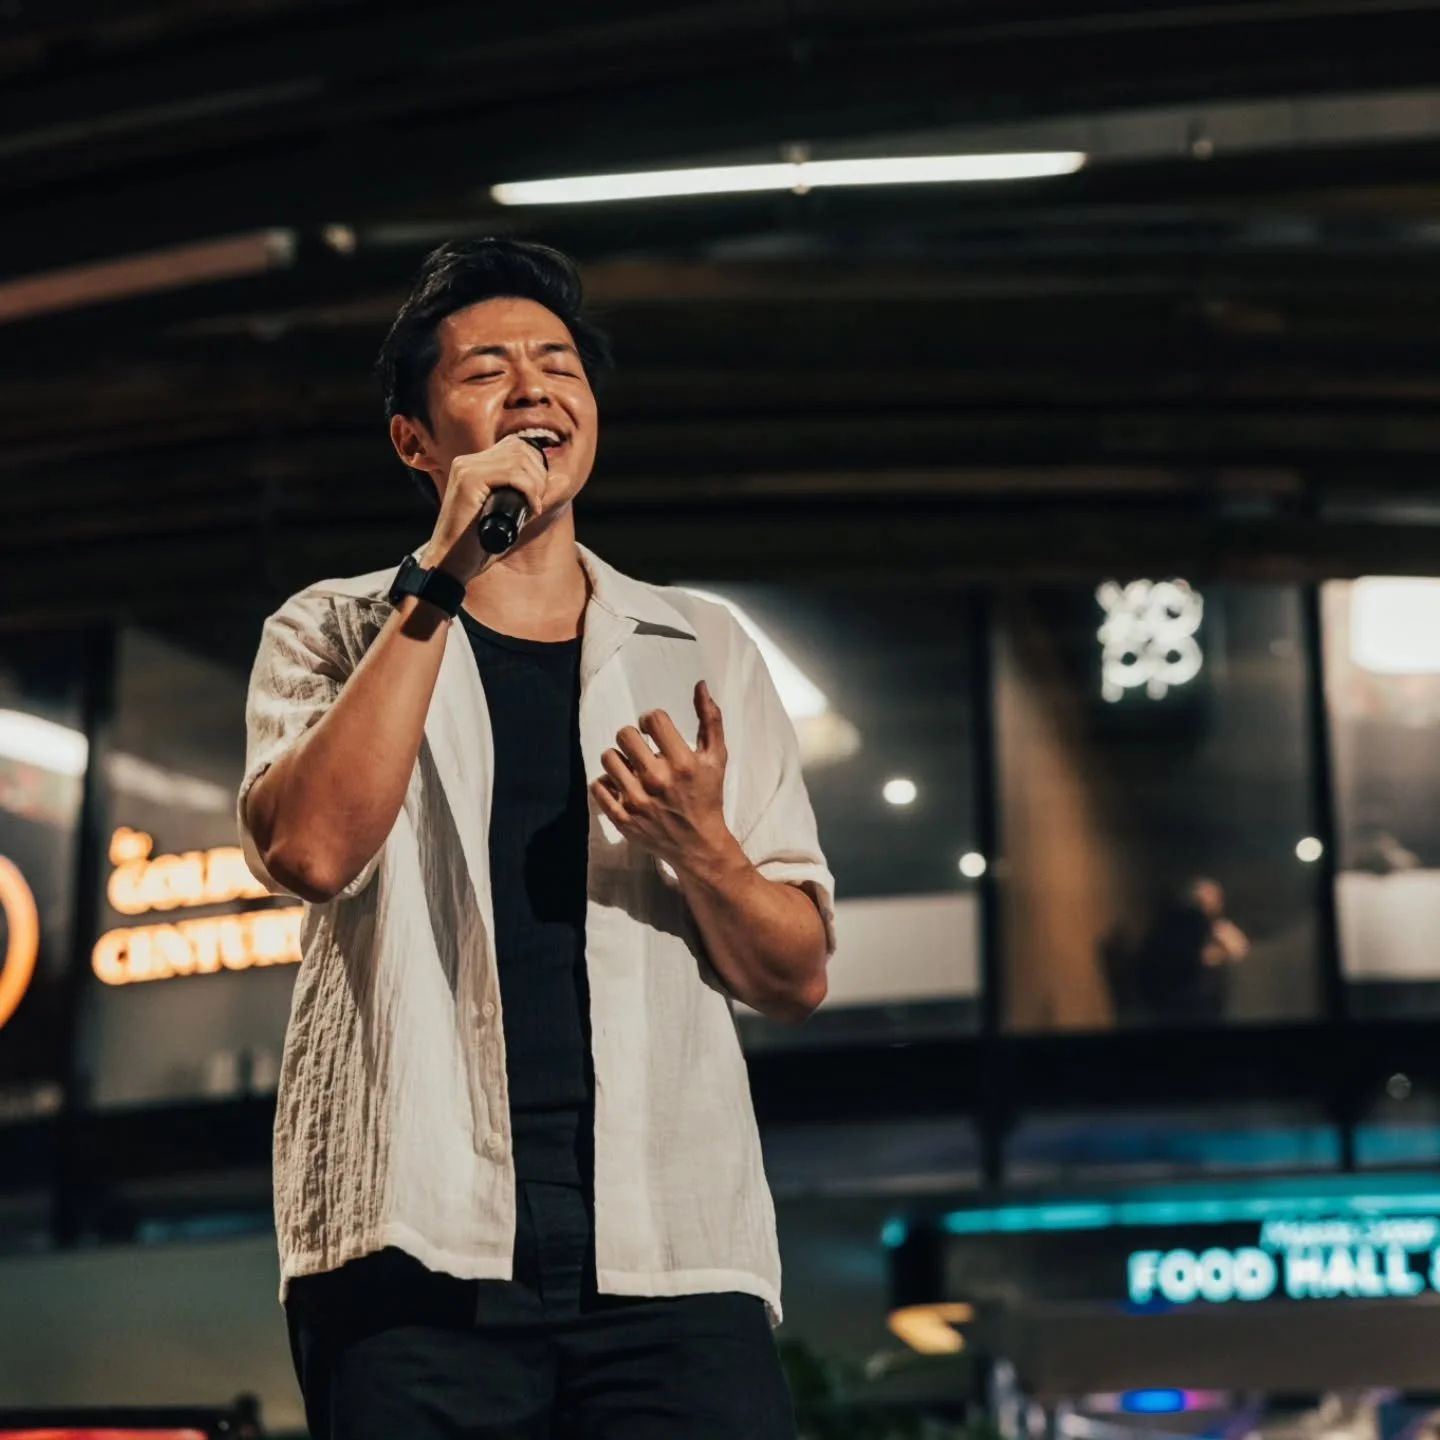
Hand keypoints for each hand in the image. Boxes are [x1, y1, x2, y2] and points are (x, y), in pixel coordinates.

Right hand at [419, 436, 549, 583]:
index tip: (538, 498)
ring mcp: (466, 468)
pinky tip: (531, 510)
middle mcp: (468, 462)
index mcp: (473, 465)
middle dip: (539, 476)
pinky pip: (513, 474)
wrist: (451, 565)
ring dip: (536, 485)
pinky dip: (530, 491)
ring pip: (519, 460)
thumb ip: (535, 497)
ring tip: (532, 509)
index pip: (517, 447)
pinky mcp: (468, 480)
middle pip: (520, 449)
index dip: (536, 468)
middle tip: (537, 505)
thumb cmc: (478, 546)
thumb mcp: (514, 516)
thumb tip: (564, 478)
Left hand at [592, 681, 734, 871]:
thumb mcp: (716, 758)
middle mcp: (658, 780)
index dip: (653, 720)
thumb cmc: (708, 796)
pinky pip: (598, 786)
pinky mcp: (622, 818)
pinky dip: (607, 782)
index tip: (657, 732)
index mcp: (682, 763)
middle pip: (625, 734)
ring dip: (619, 758)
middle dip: (634, 737)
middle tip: (642, 749)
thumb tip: (700, 685)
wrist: (698, 846)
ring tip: (632, 767)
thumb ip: (710, 720)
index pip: (653, 719)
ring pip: (608, 758)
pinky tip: (621, 785)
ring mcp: (637, 801)